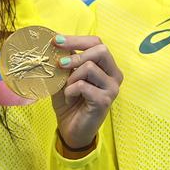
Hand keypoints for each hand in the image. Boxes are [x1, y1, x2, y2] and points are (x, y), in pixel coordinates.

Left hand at [50, 34, 122, 154]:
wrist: (71, 129)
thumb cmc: (70, 102)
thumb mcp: (65, 77)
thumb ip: (65, 62)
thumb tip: (56, 43)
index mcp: (106, 66)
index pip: (96, 42)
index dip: (76, 39)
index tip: (56, 41)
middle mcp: (114, 75)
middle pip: (100, 50)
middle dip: (76, 54)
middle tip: (59, 64)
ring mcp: (112, 88)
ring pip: (90, 67)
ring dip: (71, 78)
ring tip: (67, 90)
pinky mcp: (105, 100)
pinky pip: (83, 86)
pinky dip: (71, 91)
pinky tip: (70, 99)